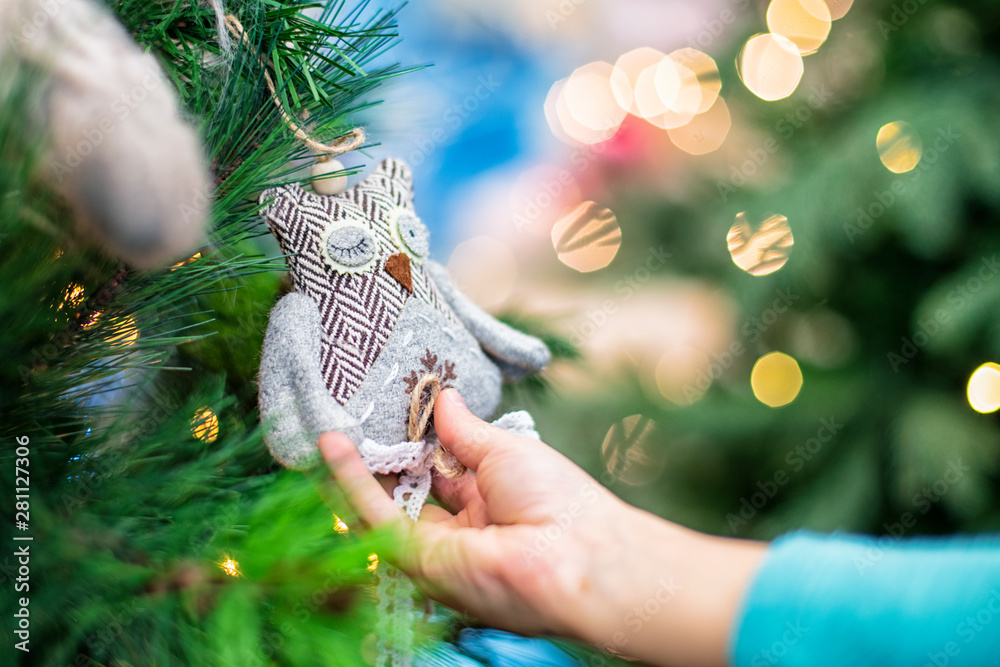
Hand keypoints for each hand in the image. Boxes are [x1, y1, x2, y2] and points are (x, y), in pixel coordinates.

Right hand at [318, 389, 765, 666]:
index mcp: (484, 501)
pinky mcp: (418, 560)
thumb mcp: (504, 450)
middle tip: (344, 417)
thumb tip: (445, 397)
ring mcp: (435, 548)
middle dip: (373, 458)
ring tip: (325, 427)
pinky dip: (352, 482)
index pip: (434, 470)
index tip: (382, 412)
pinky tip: (334, 447)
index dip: (407, 443)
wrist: (579, 556)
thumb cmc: (559, 501)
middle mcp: (456, 528)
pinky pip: (377, 518)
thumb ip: (463, 430)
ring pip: (380, 507)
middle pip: (402, 491)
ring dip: (351, 470)